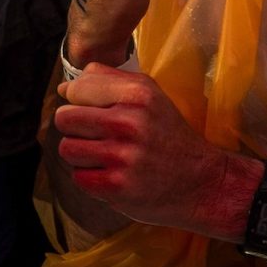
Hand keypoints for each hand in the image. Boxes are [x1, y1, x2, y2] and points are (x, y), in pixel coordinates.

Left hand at [52, 64, 258, 236]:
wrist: (202, 183)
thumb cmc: (169, 135)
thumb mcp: (149, 94)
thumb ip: (106, 80)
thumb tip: (63, 87)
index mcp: (137, 94)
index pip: (75, 89)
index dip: (79, 101)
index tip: (94, 111)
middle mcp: (130, 122)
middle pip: (64, 118)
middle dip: (75, 128)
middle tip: (95, 135)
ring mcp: (123, 156)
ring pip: (67, 148)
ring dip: (80, 154)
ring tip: (103, 156)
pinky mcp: (117, 187)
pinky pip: (78, 177)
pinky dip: (90, 178)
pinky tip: (111, 174)